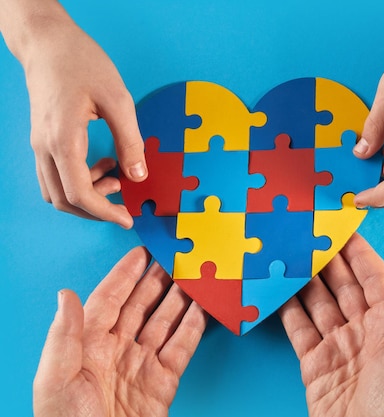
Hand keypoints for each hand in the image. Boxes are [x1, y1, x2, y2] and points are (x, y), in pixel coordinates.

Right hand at [0, 1, 146, 227]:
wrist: (49, 43)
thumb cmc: (82, 63)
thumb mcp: (118, 100)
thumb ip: (130, 141)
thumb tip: (139, 175)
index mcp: (62, 140)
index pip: (78, 193)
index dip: (104, 212)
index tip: (127, 218)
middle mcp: (44, 147)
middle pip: (63, 199)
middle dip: (95, 209)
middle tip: (124, 204)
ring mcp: (39, 144)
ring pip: (55, 190)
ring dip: (86, 195)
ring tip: (116, 176)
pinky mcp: (42, 140)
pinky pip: (55, 175)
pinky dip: (78, 180)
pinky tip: (103, 163)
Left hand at [33, 247, 207, 416]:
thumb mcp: (55, 380)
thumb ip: (64, 335)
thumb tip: (66, 294)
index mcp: (88, 344)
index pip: (109, 300)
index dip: (125, 275)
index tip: (140, 251)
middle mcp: (117, 349)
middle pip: (141, 305)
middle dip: (158, 280)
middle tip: (176, 257)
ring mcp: (142, 364)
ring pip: (165, 321)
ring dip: (180, 298)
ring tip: (195, 276)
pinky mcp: (164, 381)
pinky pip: (182, 346)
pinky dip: (194, 325)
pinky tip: (203, 307)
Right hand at [279, 233, 383, 416]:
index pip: (373, 277)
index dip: (357, 251)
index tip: (341, 226)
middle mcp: (364, 330)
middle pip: (342, 285)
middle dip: (326, 259)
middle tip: (306, 233)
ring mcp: (338, 346)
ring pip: (318, 302)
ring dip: (304, 279)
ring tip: (288, 254)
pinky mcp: (314, 364)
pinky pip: (299, 328)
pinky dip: (287, 308)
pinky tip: (279, 289)